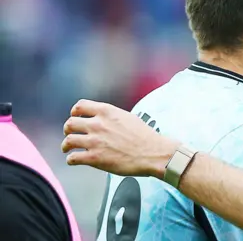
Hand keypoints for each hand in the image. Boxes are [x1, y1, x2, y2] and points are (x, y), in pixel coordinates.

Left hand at [61, 99, 178, 178]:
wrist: (153, 153)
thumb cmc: (145, 137)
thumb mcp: (128, 117)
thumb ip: (111, 117)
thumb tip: (103, 120)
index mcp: (107, 112)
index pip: (80, 106)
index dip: (74, 112)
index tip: (75, 117)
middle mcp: (98, 124)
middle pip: (70, 123)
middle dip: (68, 130)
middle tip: (70, 134)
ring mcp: (95, 141)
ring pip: (68, 140)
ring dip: (66, 145)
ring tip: (68, 149)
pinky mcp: (94, 158)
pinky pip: (72, 158)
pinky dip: (71, 159)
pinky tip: (75, 160)